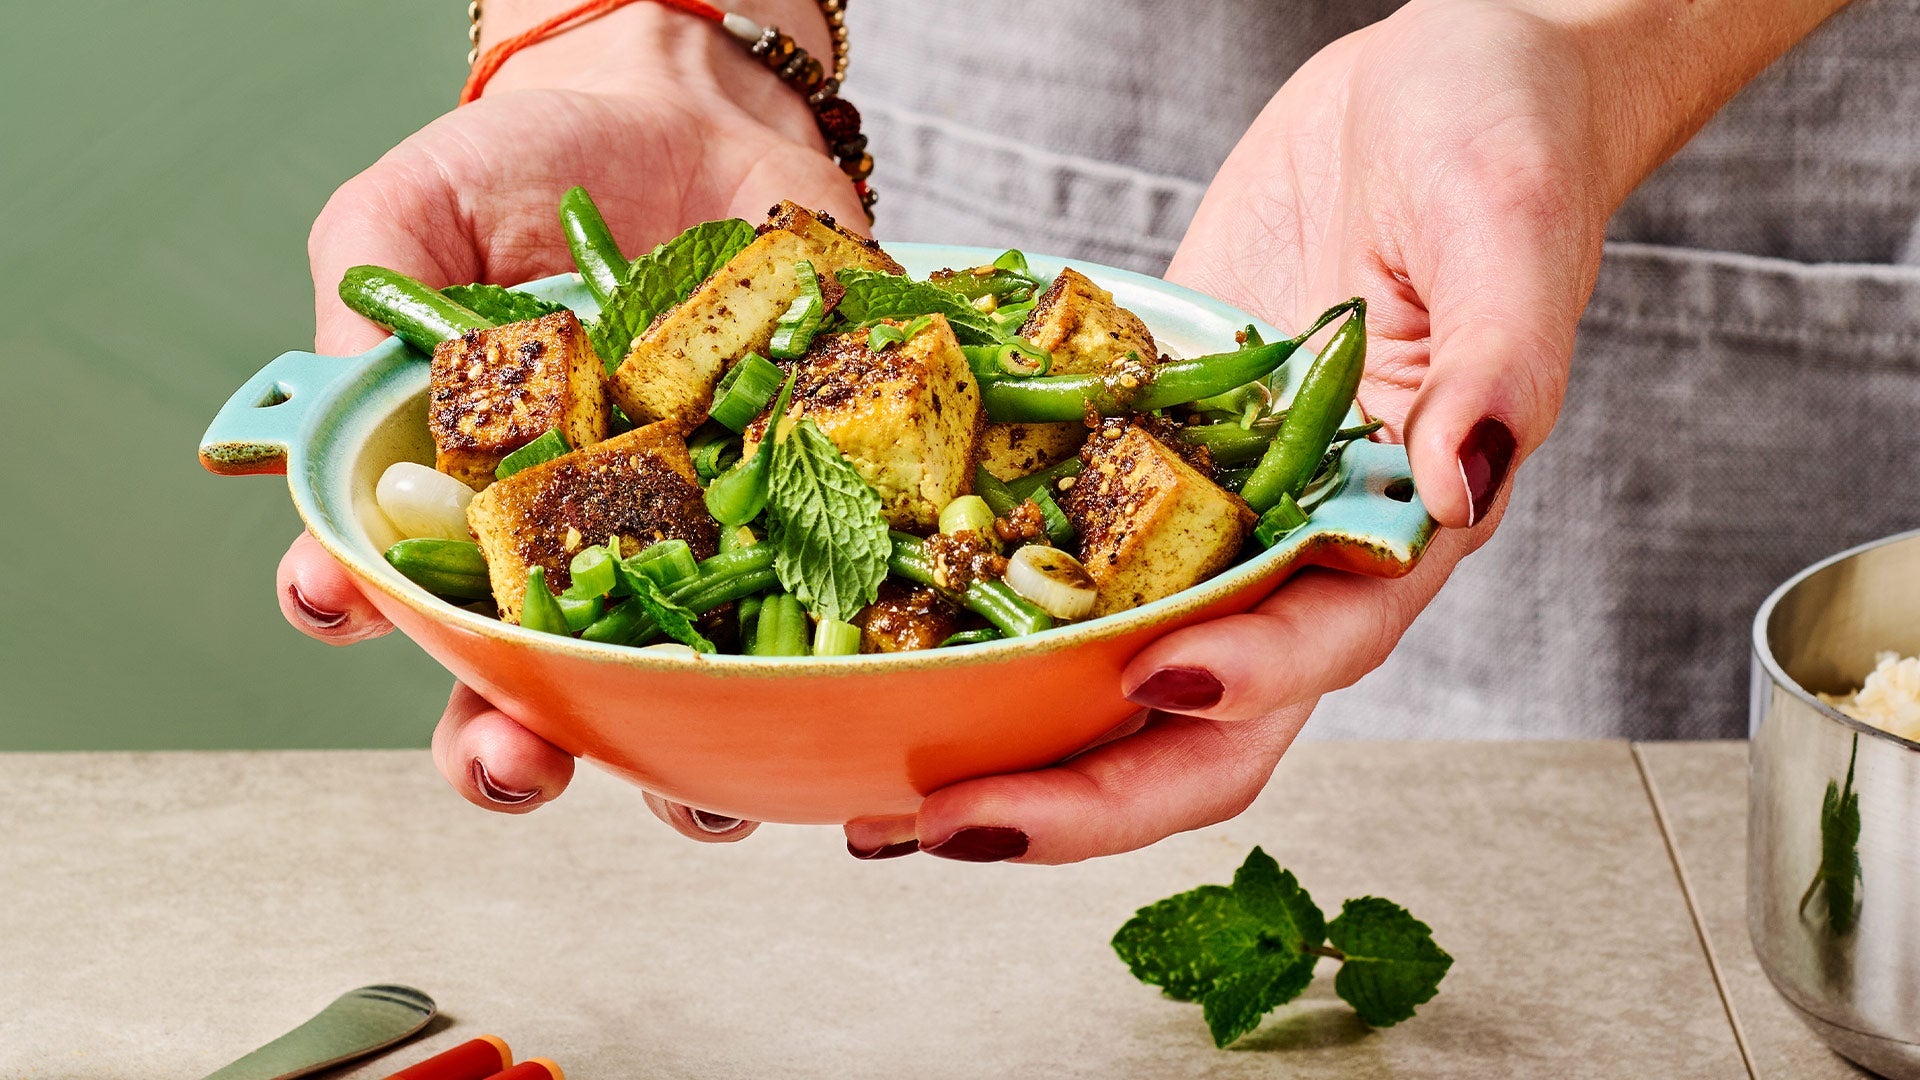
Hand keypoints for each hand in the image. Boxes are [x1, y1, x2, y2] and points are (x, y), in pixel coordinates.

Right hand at [281, 0, 853, 837]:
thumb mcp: (414, 210)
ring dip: (689, 768)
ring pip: (693, 693)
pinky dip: (846, 661)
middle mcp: (582, 543)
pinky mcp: (812, 509)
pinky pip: (833, 603)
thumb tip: (332, 411)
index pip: (398, 590)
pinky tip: (841, 686)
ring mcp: (703, 536)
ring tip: (698, 792)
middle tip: (517, 760)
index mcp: (466, 498)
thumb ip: (365, 306)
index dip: (361, 613)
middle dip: (518, 749)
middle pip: (540, 687)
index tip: (339, 598)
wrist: (692, 112)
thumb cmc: (531, 168)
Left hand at [850, 0, 1838, 863]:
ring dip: (1006, 745)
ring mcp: (1207, 518)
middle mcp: (1297, 552)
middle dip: (1083, 791)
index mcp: (1398, 525)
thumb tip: (1460, 483)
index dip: (1243, 683)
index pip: (1325, 644)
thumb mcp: (1511, 226)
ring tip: (882, 796)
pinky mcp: (1136, 462)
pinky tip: (876, 637)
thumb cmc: (1498, 141)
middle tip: (948, 821)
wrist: (1419, 95)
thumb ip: (1501, 362)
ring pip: (1106, 671)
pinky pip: (1054, 557)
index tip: (1152, 684)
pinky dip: (975, 615)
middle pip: (1198, 724)